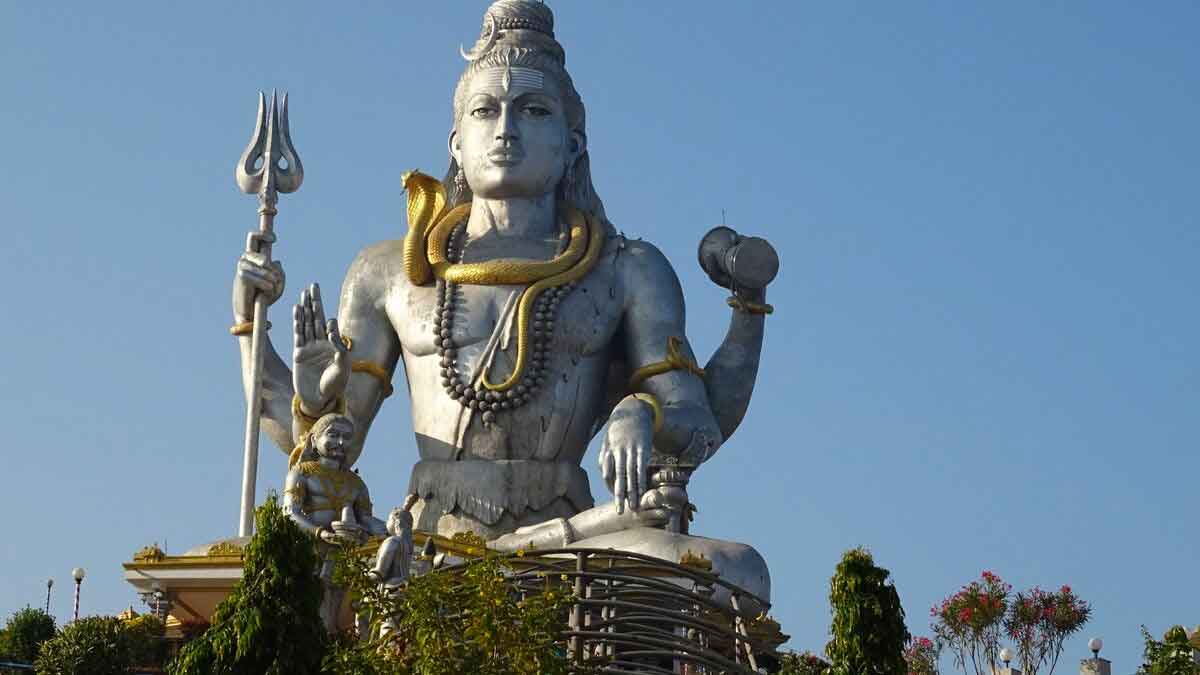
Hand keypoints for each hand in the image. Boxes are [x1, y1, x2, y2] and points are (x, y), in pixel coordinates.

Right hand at [232, 232, 284, 320]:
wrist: (252, 311)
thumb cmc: (265, 296)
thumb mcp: (278, 283)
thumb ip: (280, 272)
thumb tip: (276, 262)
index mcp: (255, 256)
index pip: (254, 238)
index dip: (263, 234)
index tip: (274, 240)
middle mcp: (247, 258)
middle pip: (259, 248)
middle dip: (272, 265)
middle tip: (274, 278)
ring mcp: (242, 266)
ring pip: (265, 263)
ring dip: (273, 278)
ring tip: (272, 288)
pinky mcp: (241, 276)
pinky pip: (261, 277)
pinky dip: (268, 286)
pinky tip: (266, 293)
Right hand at [293, 284, 349, 414]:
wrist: (320, 399)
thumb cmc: (335, 385)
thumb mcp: (343, 366)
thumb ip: (339, 347)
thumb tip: (330, 328)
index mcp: (333, 345)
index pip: (330, 325)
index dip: (328, 319)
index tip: (328, 318)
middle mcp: (321, 343)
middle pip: (316, 317)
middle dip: (315, 301)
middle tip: (313, 285)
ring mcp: (309, 347)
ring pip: (306, 323)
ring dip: (304, 309)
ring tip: (303, 293)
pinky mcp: (298, 354)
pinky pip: (297, 335)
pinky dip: (297, 323)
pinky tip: (296, 310)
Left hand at [598, 398, 653, 514]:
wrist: (634, 411)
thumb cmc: (619, 430)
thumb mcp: (607, 441)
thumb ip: (605, 458)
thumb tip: (605, 476)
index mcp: (609, 451)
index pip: (608, 473)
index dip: (610, 487)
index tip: (615, 499)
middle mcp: (619, 452)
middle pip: (619, 477)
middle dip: (620, 495)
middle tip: (620, 511)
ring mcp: (632, 451)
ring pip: (631, 475)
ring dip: (633, 492)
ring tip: (634, 507)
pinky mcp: (643, 450)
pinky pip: (642, 468)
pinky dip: (642, 481)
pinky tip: (643, 492)